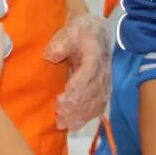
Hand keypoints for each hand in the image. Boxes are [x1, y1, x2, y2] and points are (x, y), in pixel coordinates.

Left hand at [44, 13, 110, 131]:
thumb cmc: (78, 31)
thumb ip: (59, 44)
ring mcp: (106, 79)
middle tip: (58, 117)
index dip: (76, 89)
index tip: (61, 99)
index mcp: (94, 53)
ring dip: (81, 114)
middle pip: (93, 91)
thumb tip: (50, 56)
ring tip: (64, 123)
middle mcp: (103, 69)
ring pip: (97, 101)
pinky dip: (88, 116)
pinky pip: (100, 104)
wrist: (95, 30)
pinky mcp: (105, 87)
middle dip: (75, 107)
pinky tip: (76, 123)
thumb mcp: (67, 31)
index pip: (88, 73)